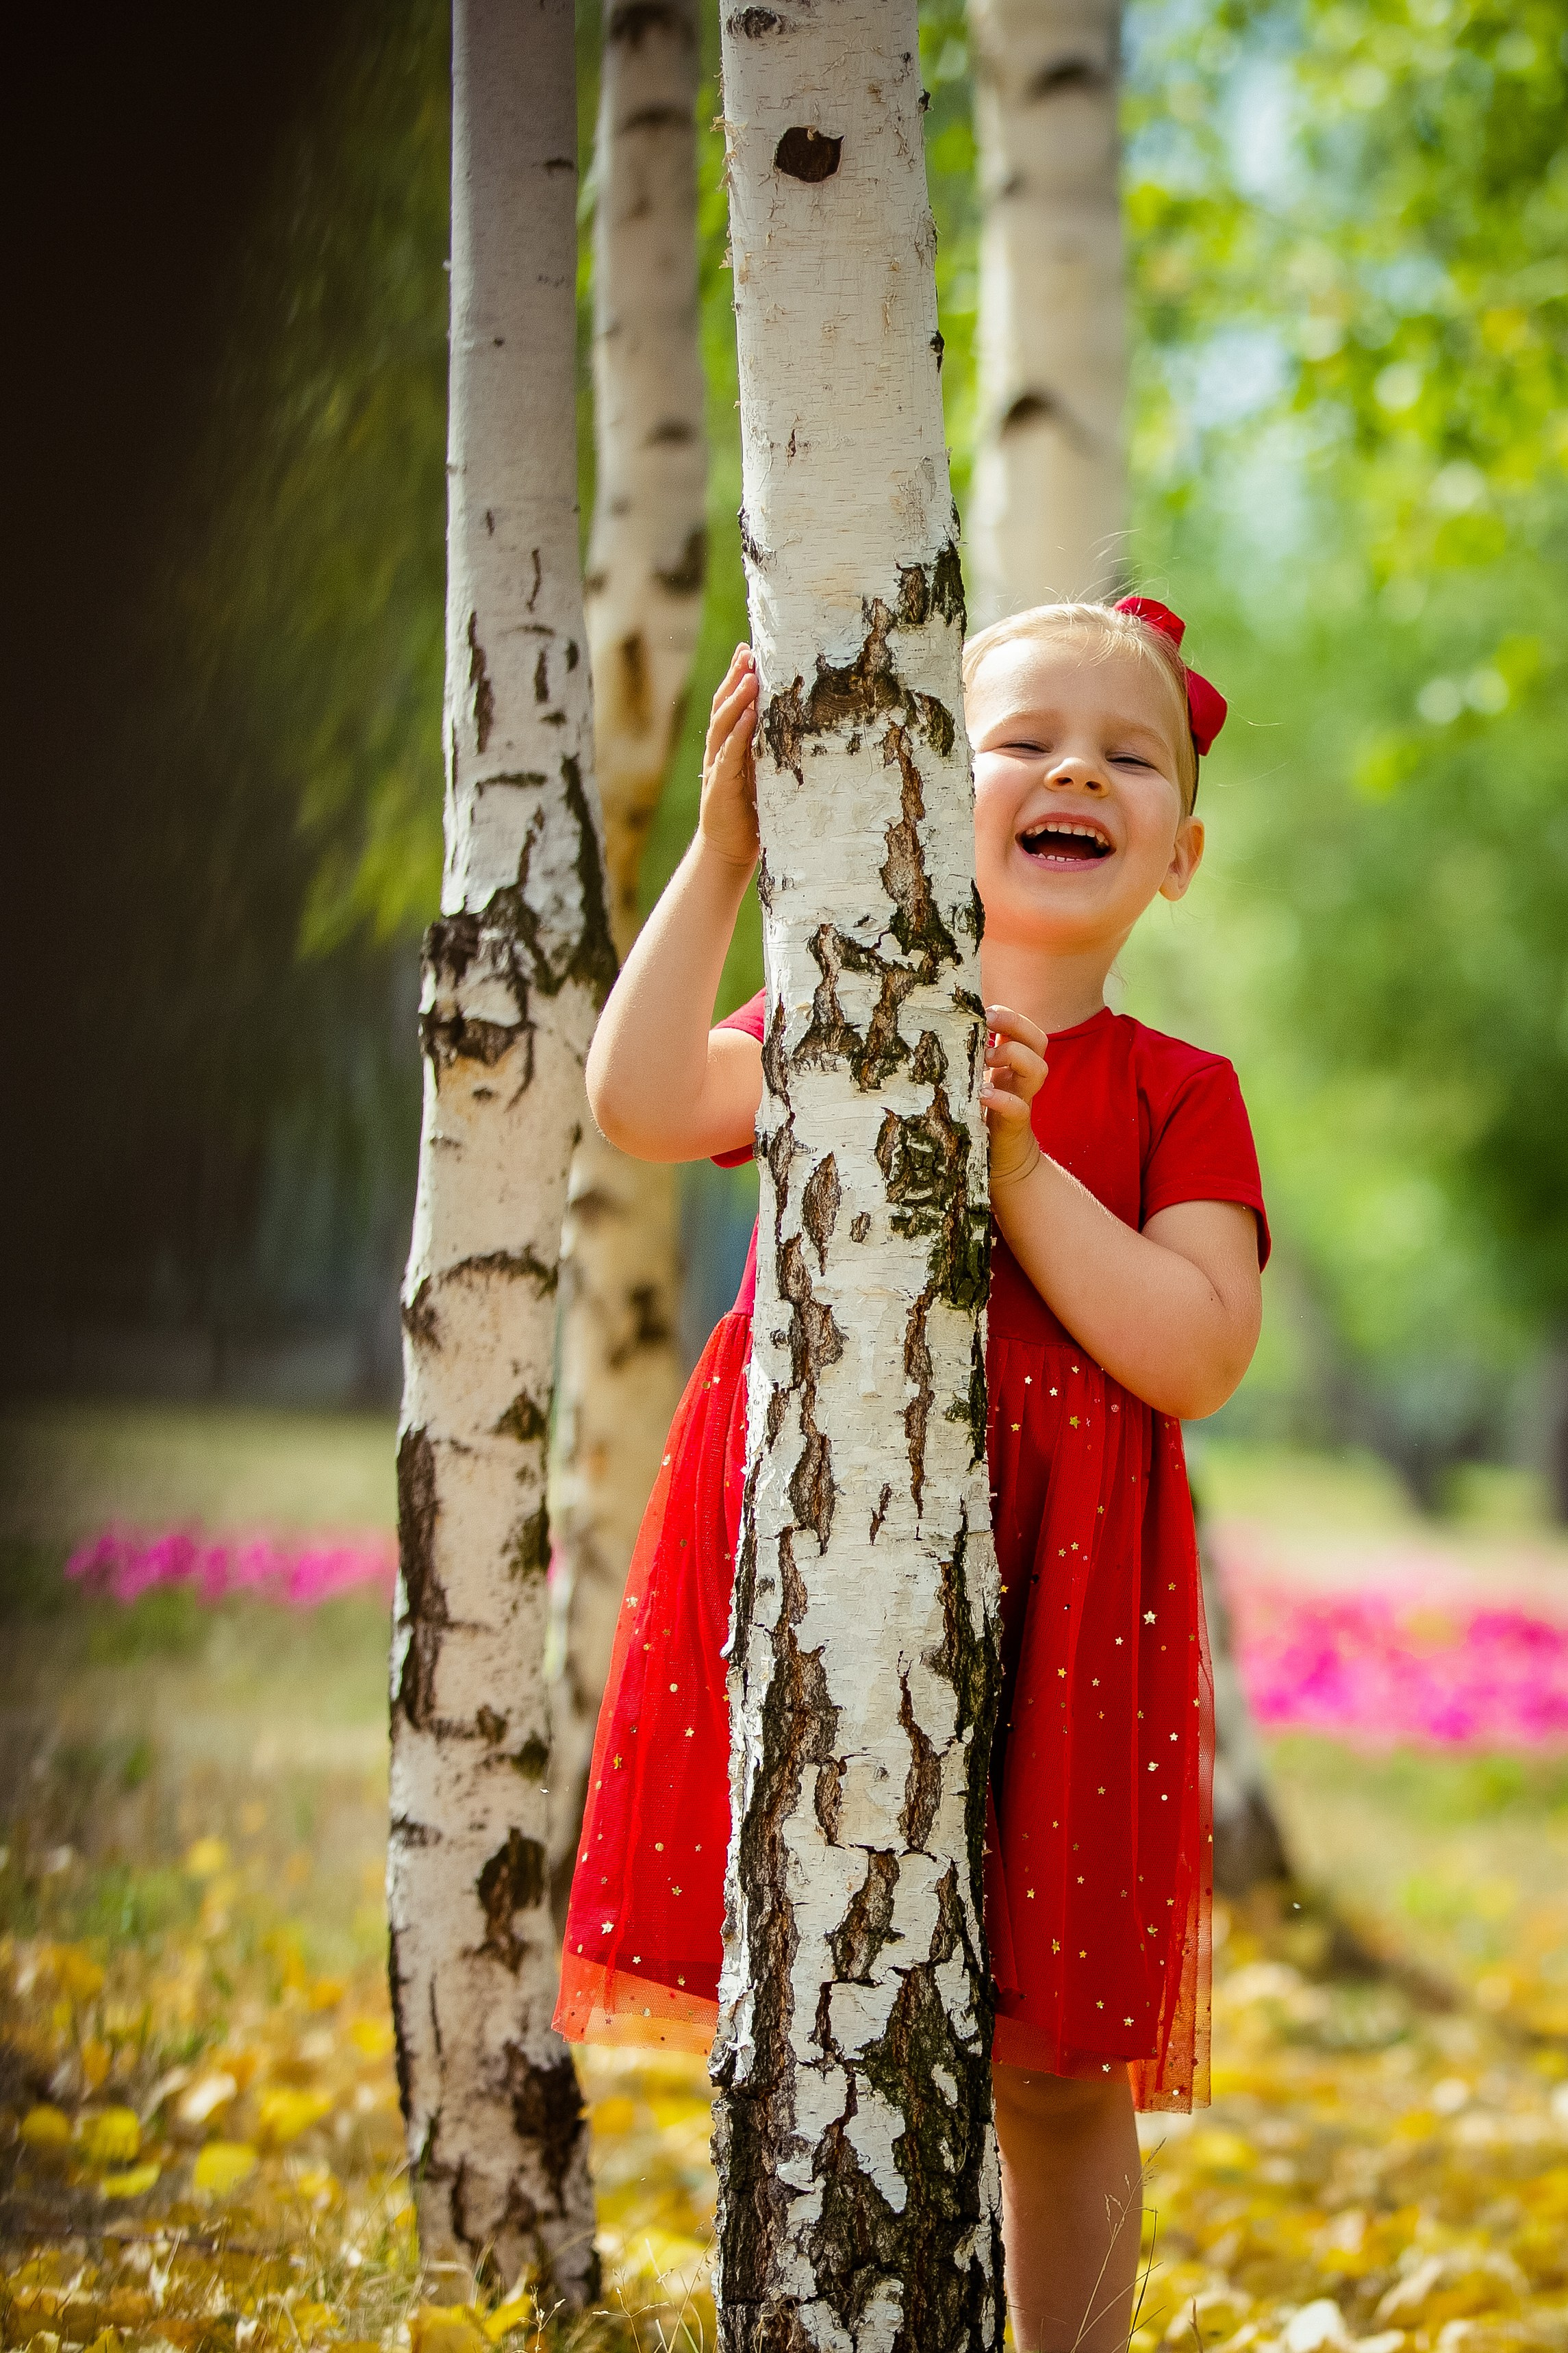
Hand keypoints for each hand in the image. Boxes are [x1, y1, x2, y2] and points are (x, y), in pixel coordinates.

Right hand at [699, 644, 759, 869]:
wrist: (728, 851)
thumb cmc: (749, 816)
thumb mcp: (762, 777)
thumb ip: (768, 753)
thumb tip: (794, 727)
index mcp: (728, 748)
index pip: (730, 705)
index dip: (736, 678)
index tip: (748, 650)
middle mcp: (719, 752)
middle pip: (723, 707)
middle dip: (734, 678)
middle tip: (747, 651)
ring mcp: (717, 768)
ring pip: (723, 725)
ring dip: (736, 699)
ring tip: (749, 675)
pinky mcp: (721, 786)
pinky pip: (729, 754)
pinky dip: (739, 733)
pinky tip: (749, 715)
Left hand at [980, 1005, 1047, 1184]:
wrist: (1000, 1157)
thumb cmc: (980, 1112)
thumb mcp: (974, 1078)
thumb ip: (967, 1057)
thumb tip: (934, 1028)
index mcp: (1013, 1062)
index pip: (1024, 1029)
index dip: (1010, 1015)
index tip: (984, 1010)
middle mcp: (1021, 1077)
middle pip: (1038, 1041)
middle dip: (1016, 1025)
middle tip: (988, 1021)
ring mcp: (1022, 1099)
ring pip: (1037, 1070)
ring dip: (1013, 1056)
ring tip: (986, 1058)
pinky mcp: (1015, 1124)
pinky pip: (1018, 1108)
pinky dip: (1003, 1099)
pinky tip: (984, 1094)